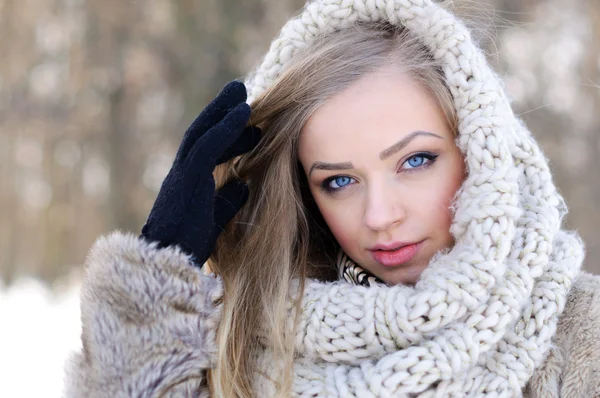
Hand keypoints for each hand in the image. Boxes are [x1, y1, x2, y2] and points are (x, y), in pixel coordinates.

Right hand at [141, 81, 260, 265]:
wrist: (167, 265)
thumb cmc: (188, 247)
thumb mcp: (215, 220)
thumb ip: (227, 201)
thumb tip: (245, 186)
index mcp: (188, 182)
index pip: (207, 149)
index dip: (225, 132)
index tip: (247, 121)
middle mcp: (183, 172)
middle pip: (202, 133)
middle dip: (221, 112)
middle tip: (242, 94)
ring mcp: (182, 173)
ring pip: (202, 132)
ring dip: (222, 110)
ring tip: (242, 91)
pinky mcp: (186, 178)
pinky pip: (207, 145)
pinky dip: (225, 127)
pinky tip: (242, 113)